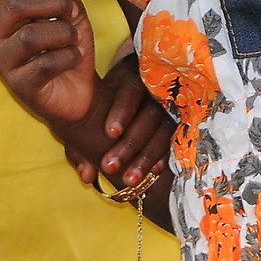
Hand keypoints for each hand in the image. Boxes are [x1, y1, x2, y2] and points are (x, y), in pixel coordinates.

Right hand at [0, 0, 102, 129]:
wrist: (76, 91)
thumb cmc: (67, 50)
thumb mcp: (71, 17)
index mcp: (9, 9)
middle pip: (17, 3)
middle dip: (54, 2)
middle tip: (73, 13)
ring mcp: (5, 60)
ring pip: (29, 36)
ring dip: (63, 33)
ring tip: (74, 40)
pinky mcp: (19, 85)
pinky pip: (44, 65)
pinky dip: (68, 56)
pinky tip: (75, 57)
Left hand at [70, 51, 173, 191]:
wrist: (128, 98)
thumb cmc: (103, 106)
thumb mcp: (91, 117)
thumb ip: (83, 145)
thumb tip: (86, 176)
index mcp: (128, 80)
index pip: (131, 90)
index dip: (123, 111)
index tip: (110, 133)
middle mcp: (152, 92)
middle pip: (149, 114)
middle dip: (130, 143)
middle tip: (110, 167)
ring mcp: (169, 108)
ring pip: (163, 131)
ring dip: (146, 157)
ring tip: (130, 180)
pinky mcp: (177, 124)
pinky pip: (175, 141)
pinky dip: (164, 157)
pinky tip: (154, 172)